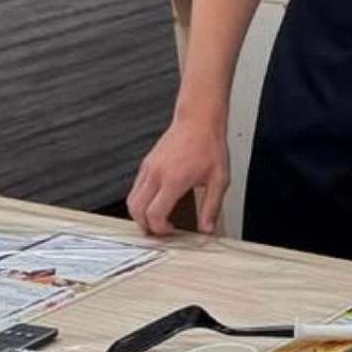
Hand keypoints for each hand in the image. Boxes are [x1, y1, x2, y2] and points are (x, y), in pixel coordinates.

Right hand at [127, 118, 228, 235]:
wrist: (199, 121)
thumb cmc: (209, 146)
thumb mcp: (219, 180)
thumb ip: (212, 207)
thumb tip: (207, 229)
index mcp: (173, 180)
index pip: (154, 214)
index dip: (160, 229)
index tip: (171, 231)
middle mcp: (156, 174)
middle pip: (136, 210)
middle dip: (146, 225)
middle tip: (160, 230)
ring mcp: (148, 168)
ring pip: (132, 199)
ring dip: (140, 214)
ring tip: (157, 219)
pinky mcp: (146, 164)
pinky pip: (136, 188)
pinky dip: (141, 200)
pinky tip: (157, 202)